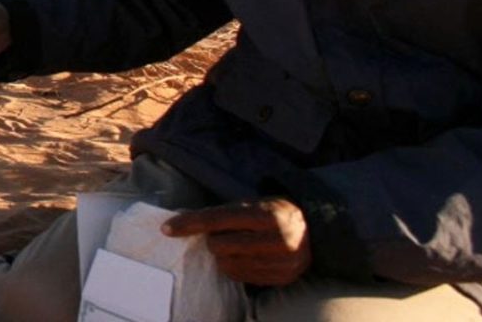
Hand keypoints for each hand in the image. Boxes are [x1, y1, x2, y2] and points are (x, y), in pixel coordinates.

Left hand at [162, 198, 311, 285]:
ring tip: (235, 245)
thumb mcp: (253, 203)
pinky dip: (235, 267)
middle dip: (212, 241)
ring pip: (228, 265)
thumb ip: (225, 213)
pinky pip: (242, 278)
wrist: (314, 231)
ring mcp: (281, 262)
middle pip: (220, 246)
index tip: (167, 228)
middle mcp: (276, 239)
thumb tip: (187, 222)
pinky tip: (243, 257)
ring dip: (222, 256)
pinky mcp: (282, 278)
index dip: (190, 224)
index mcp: (267, 215)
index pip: (218, 220)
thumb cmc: (274, 212)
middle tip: (220, 235)